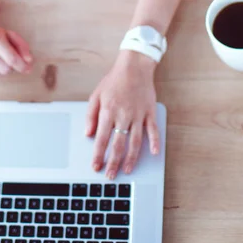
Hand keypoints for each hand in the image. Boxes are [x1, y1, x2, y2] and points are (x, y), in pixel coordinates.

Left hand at [86, 50, 160, 177]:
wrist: (134, 67)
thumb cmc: (113, 81)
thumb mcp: (96, 95)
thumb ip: (91, 115)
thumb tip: (88, 133)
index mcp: (108, 111)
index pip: (102, 138)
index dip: (98, 155)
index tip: (96, 167)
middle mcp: (123, 115)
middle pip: (118, 144)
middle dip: (113, 162)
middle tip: (110, 176)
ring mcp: (138, 115)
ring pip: (135, 142)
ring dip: (131, 158)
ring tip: (126, 170)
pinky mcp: (149, 112)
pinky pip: (153, 130)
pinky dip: (154, 142)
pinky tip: (154, 153)